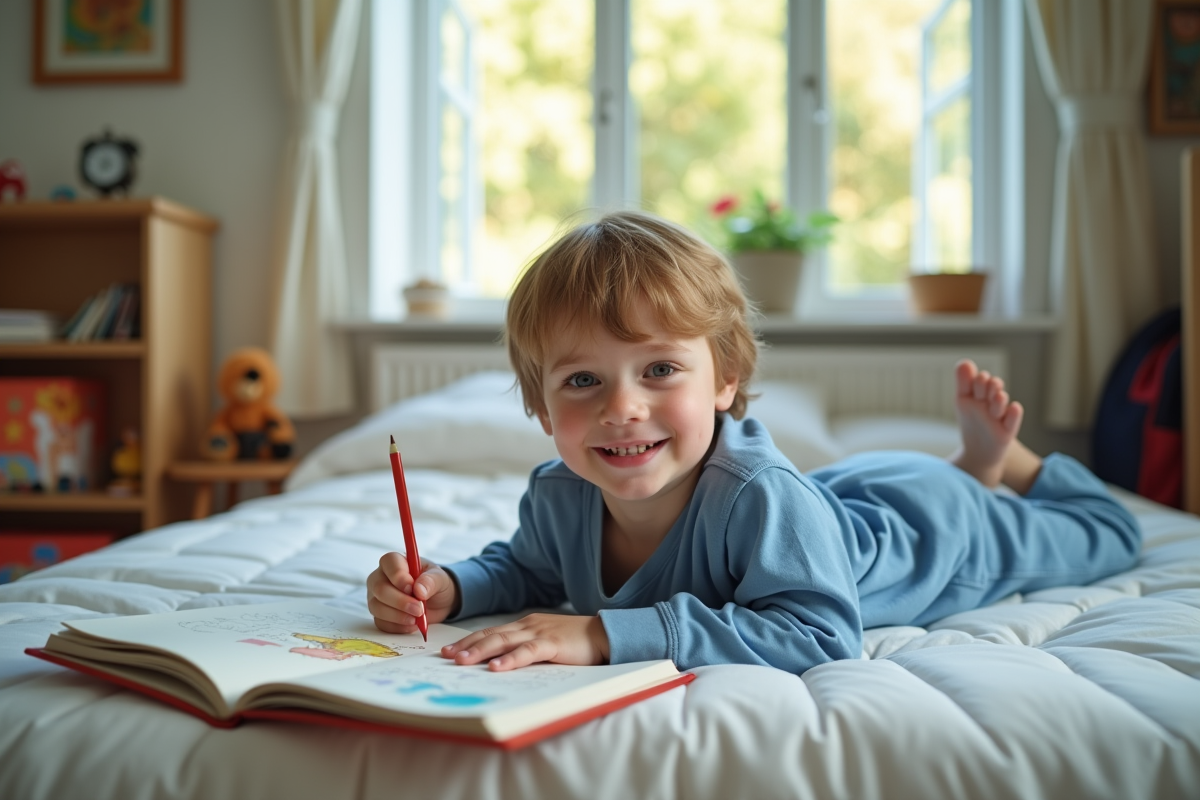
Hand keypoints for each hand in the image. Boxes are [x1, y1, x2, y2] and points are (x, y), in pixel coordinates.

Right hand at [367, 552, 457, 634]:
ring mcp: (377, 597)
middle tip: (419, 609)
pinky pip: (380, 623)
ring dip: (398, 616)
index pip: (389, 562)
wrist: (437, 602)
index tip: (412, 589)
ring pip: (377, 607)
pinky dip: (397, 627)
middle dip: (400, 601)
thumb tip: (418, 589)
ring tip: (416, 619)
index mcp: (395, 561)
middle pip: (380, 588)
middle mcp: (381, 577)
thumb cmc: (435, 584)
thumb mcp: (440, 578)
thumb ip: (431, 580)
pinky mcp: (378, 614)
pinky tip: (411, 625)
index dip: (399, 577)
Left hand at [441, 614, 609, 671]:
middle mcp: (527, 625)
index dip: (469, 641)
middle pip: (490, 635)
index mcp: (524, 625)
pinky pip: (527, 652)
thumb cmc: (574, 642)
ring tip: (462, 661)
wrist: (604, 634)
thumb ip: (525, 650)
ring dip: (480, 651)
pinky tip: (496, 668)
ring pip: (503, 641)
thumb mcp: (544, 643)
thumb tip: (499, 665)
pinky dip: (510, 659)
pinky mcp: (552, 643)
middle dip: (467, 646)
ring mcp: (539, 632)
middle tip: (446, 657)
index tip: (449, 651)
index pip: (490, 632)